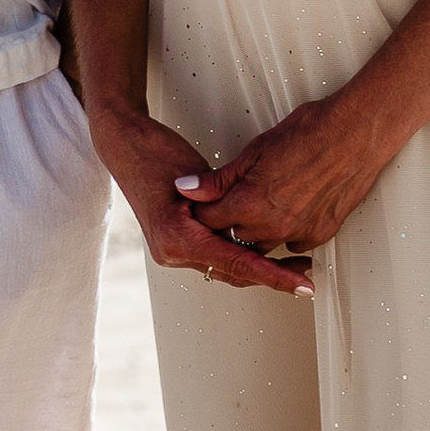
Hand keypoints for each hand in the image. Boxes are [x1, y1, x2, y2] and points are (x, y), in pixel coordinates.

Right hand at [87, 101, 312, 298]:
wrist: (124, 145)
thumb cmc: (155, 152)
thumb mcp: (196, 175)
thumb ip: (223, 204)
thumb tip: (257, 224)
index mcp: (177, 238)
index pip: (237, 263)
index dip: (274, 276)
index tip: (300, 286)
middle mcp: (171, 252)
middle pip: (232, 273)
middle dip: (271, 275)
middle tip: (305, 274)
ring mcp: (170, 251)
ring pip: (224, 268)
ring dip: (256, 267)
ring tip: (291, 264)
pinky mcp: (174, 245)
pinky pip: (213, 258)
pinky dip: (237, 255)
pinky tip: (258, 250)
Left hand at [185, 85, 398, 259]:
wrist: (356, 134)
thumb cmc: (311, 133)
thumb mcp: (255, 150)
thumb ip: (219, 178)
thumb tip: (187, 188)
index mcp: (249, 203)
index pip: (209, 219)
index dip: (203, 207)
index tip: (205, 199)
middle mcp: (273, 226)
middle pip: (233, 236)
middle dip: (228, 220)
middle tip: (235, 197)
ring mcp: (299, 233)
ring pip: (263, 244)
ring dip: (257, 229)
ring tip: (264, 202)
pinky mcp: (321, 234)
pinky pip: (293, 243)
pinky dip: (286, 231)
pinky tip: (289, 210)